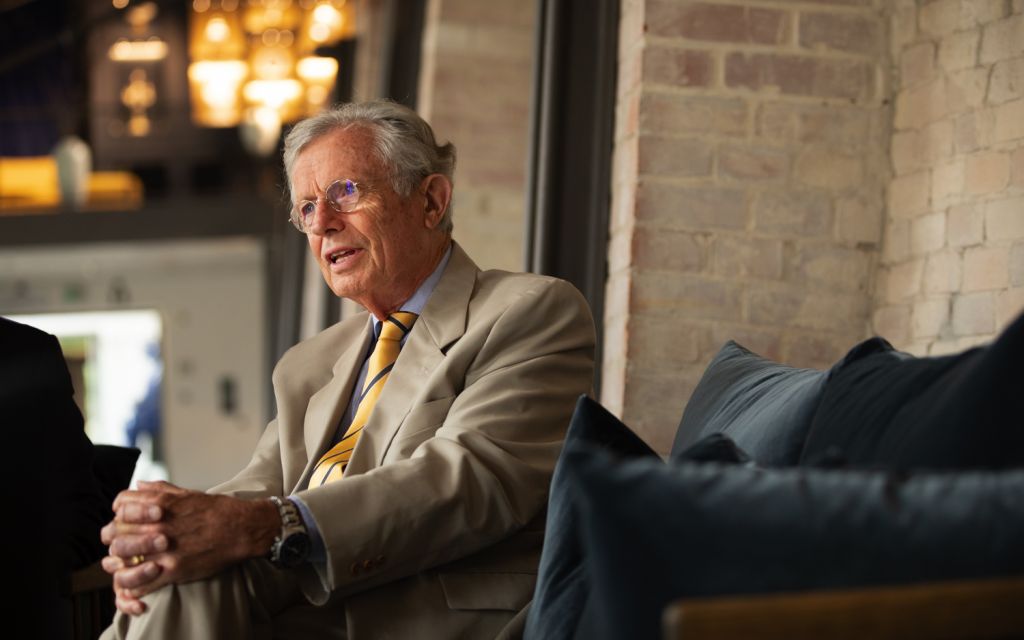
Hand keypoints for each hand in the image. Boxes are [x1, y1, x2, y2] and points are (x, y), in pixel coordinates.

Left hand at [101, 481, 278, 614]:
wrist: (243, 529)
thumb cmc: (217, 510)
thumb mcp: (187, 493)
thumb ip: (160, 490)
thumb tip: (138, 485)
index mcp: (160, 504)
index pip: (120, 506)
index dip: (119, 512)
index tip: (124, 519)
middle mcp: (158, 526)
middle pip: (114, 533)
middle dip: (114, 538)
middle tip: (121, 544)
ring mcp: (164, 550)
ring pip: (121, 560)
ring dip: (119, 564)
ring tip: (127, 564)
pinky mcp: (173, 571)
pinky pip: (140, 583)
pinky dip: (134, 585)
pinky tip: (139, 582)